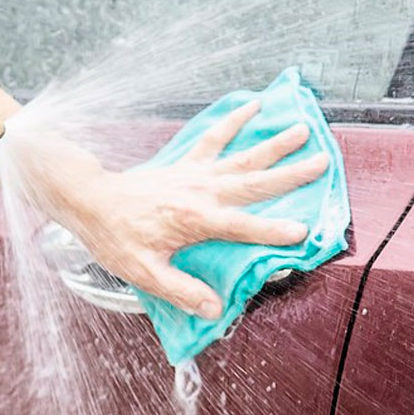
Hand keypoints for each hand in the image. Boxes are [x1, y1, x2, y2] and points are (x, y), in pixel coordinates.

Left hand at [53, 101, 328, 317]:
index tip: (302, 232)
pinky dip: (234, 120)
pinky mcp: (186, 163)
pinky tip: (253, 105)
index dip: (272, 230)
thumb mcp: (145, 273)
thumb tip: (214, 309)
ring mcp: (195, 174)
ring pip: (242, 157)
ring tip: (303, 129)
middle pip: (254, 183)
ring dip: (273, 144)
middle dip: (290, 174)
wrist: (90, 201)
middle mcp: (201, 192)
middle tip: (323, 162)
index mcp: (195, 220)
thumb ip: (181, 291)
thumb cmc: (116, 238)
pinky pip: (214, 137)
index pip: (242, 227)